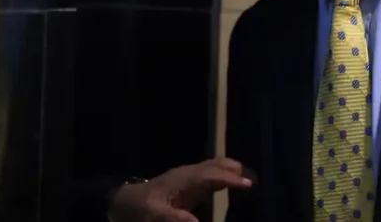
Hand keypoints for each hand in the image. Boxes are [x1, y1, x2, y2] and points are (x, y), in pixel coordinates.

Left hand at [107, 157, 252, 221]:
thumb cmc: (139, 209)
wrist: (124, 201)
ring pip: (215, 166)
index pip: (213, 175)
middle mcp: (189, 174)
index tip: (250, 185)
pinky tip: (232, 183)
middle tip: (257, 181)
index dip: (231, 179)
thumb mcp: (153, 216)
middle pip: (217, 165)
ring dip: (233, 170)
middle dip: (237, 170)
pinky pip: (211, 173)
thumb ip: (173, 219)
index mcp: (184, 180)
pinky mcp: (187, 182)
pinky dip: (225, 175)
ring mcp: (188, 176)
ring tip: (251, 180)